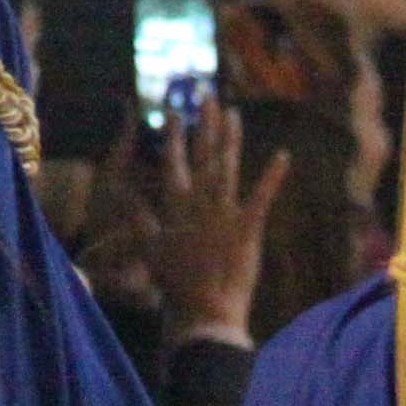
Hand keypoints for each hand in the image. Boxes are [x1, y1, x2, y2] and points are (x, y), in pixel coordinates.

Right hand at [138, 94, 287, 346]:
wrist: (203, 311)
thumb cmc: (175, 282)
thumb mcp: (148, 247)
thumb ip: (138, 215)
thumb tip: (121, 190)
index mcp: (176, 206)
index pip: (173, 161)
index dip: (174, 134)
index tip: (173, 110)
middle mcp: (200, 203)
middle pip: (202, 154)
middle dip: (203, 122)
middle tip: (206, 94)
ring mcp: (225, 213)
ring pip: (228, 167)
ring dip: (231, 138)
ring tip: (233, 111)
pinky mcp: (249, 229)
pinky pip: (262, 197)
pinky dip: (273, 176)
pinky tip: (283, 156)